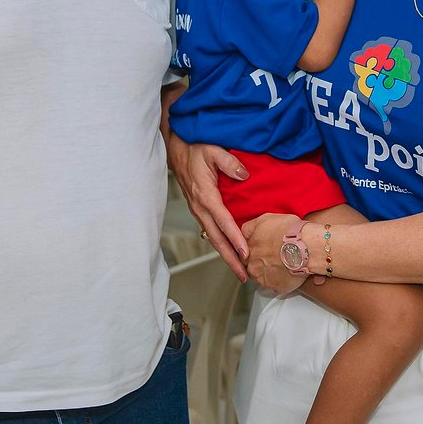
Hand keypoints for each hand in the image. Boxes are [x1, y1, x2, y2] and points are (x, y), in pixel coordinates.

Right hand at [168, 134, 249, 280]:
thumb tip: (244, 175)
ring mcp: (198, 210)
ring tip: (240, 270)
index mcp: (205, 195)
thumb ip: (230, 162)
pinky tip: (231, 251)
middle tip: (244, 276)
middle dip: (231, 259)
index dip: (235, 238)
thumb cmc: (195, 148)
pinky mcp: (199, 209)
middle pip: (217, 239)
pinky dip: (222, 244)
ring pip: (213, 238)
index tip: (246, 253)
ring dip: (226, 255)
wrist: (176, 148)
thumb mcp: (213, 150)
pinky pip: (211, 231)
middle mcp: (200, 207)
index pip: (223, 222)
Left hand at [240, 212, 309, 294]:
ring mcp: (260, 276)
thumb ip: (252, 227)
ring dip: (269, 271)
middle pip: (250, 262)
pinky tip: (288, 272)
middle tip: (276, 255)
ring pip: (260, 275)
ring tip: (284, 263)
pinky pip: (273, 285)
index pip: (242, 248)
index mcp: (248, 244)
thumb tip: (247, 232)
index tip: (264, 246)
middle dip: (260, 260)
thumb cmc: (292, 231)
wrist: (307, 247)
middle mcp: (250, 261)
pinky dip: (279, 280)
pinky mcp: (272, 286)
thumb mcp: (267, 218)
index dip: (255, 246)